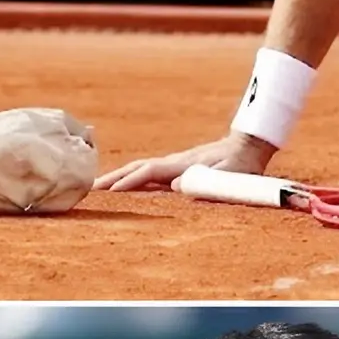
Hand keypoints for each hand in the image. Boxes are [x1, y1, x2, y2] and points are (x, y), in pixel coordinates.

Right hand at [98, 131, 275, 193]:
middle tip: (89, 190)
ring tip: (97, 188)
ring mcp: (175, 163)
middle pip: (137, 168)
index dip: (130, 182)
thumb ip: (205, 182)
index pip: (150, 172)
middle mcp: (175, 162)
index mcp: (184, 165)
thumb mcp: (228, 176)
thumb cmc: (241, 165)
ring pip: (140, 168)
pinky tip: (123, 185)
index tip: (110, 193)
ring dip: (118, 177)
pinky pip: (149, 171)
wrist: (249, 145)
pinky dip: (131, 176)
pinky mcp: (177, 166)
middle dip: (113, 179)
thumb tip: (175, 187)